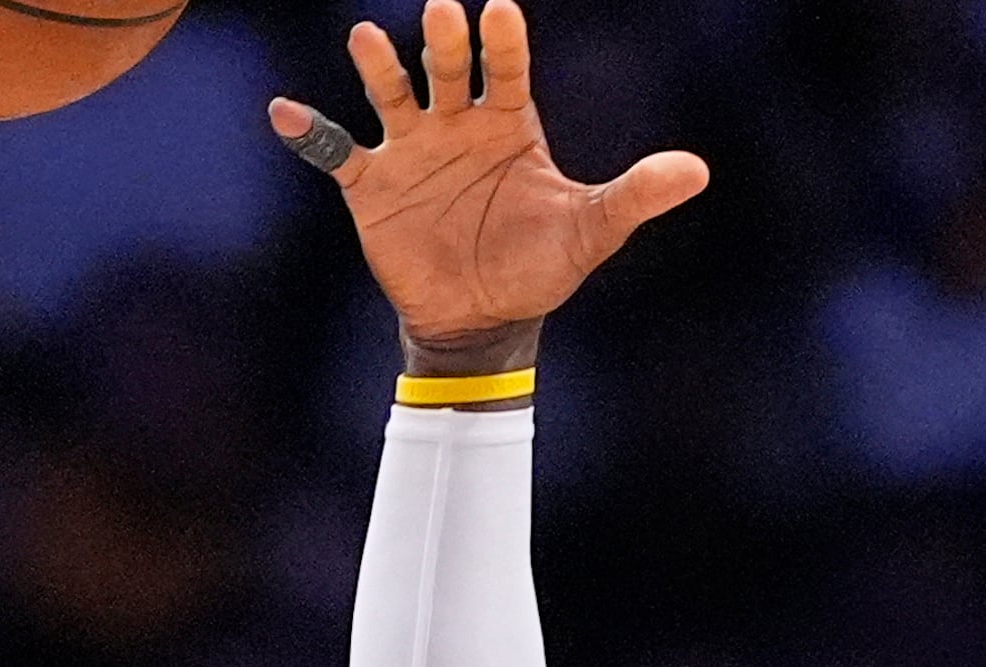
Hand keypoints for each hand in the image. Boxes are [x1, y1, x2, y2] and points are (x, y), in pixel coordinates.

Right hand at [268, 0, 707, 369]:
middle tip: (442, 13)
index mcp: (510, 124)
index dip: (503, 43)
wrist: (484, 318)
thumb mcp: (593, 230)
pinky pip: (336, 150)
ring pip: (391, 94)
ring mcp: (411, 149)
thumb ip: (637, 195)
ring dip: (379, 67)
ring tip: (367, 39)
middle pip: (446, 70)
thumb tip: (698, 171)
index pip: (507, 70)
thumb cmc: (540, 264)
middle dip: (443, 45)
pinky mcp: (372, 184)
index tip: (499, 11)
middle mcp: (457, 124)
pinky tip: (287, 112)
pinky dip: (311, 132)